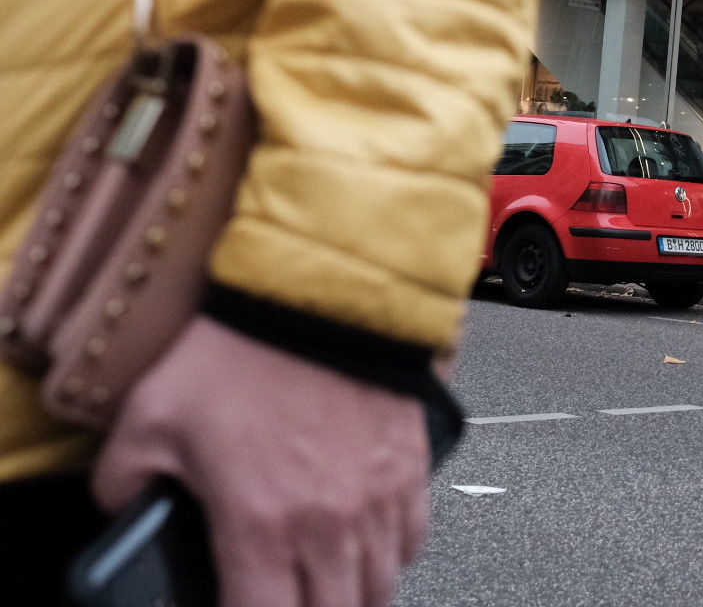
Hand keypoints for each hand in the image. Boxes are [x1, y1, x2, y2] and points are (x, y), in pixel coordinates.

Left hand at [93, 317, 431, 606]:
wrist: (319, 291)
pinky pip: (413, 537)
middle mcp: (329, 523)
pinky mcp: (411, 465)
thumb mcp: (148, 421)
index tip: (237, 604)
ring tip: (321, 582)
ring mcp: (378, 497)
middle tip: (279, 594)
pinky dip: (388, 551)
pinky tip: (362, 539)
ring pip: (378, 587)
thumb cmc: (241, 349)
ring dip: (348, 593)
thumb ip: (124, 484)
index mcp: (261, 525)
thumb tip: (128, 509)